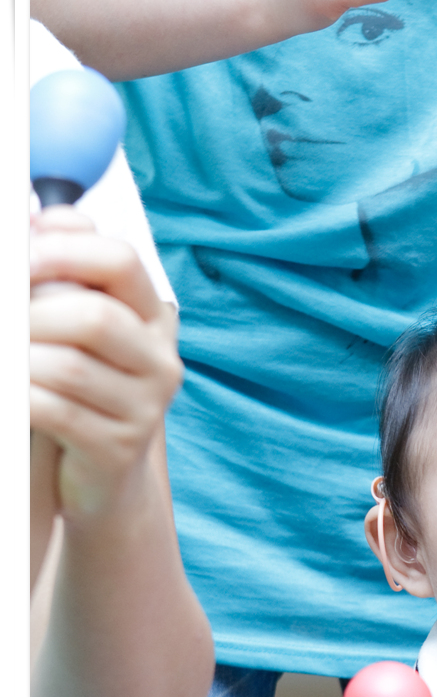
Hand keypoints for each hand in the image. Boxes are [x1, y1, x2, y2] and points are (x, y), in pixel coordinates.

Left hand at [29, 209, 182, 524]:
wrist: (102, 476)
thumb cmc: (79, 389)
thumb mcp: (75, 325)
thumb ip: (64, 270)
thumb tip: (32, 220)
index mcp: (152, 318)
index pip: (121, 261)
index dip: (65, 250)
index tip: (23, 257)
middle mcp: (160, 361)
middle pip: (95, 316)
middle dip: (34, 314)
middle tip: (10, 323)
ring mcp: (145, 409)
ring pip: (67, 367)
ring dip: (21, 362)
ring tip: (13, 364)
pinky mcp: (118, 449)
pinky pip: (56, 411)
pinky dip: (21, 399)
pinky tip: (16, 398)